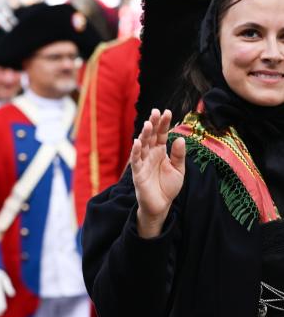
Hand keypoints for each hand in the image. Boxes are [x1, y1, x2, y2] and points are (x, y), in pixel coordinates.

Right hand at [130, 108, 185, 237]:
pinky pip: (136, 160)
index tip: (167, 112)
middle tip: (156, 111)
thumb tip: (180, 138)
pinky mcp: (138, 173)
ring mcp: (143, 162)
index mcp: (161, 152)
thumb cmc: (168, 186)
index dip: (164, 124)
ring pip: (142, 145)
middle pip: (151, 136)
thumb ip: (179, 155)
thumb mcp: (179, 170)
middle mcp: (151, 154)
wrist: (162, 205)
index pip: (162, 134)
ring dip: (144, 134)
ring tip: (148, 124)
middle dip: (153, 124)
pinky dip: (136, 151)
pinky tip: (137, 142)